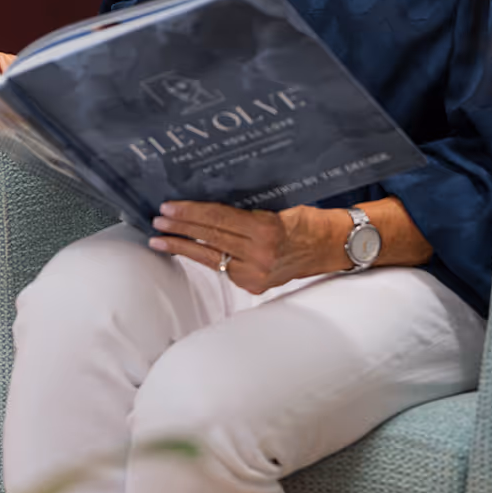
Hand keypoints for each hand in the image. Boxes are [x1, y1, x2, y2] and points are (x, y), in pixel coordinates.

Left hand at [147, 201, 349, 294]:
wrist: (333, 248)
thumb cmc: (310, 221)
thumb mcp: (280, 209)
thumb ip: (248, 214)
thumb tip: (211, 209)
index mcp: (266, 230)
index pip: (218, 220)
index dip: (191, 213)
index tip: (169, 207)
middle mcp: (259, 255)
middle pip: (210, 239)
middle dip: (180, 229)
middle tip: (158, 221)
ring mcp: (256, 274)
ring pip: (211, 258)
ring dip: (184, 247)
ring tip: (160, 239)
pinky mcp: (254, 285)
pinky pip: (223, 268)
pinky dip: (206, 258)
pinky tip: (188, 250)